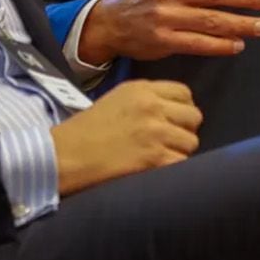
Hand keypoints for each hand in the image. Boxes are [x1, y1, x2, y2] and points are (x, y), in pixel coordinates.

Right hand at [51, 80, 201, 195]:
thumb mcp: (117, 99)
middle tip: (167, 142)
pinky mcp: (155, 158)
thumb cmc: (86, 130)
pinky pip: (182, 163)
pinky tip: (156, 170)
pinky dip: (173, 169)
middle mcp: (153, 106)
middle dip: (184, 130)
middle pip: (194, 117)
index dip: (182, 109)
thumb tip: (174, 113)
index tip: (172, 122)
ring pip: (191, 142)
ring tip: (158, 157)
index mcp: (142, 89)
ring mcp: (156, 132)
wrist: (66, 155)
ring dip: (179, 152)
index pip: (184, 93)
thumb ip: (147, 100)